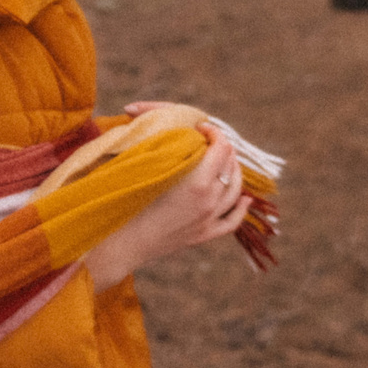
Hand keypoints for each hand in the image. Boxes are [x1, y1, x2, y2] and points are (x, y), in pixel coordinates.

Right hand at [83, 129, 249, 290]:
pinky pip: (232, 220)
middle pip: (230, 165)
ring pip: (236, 190)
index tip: (201, 127)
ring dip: (234, 170)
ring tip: (226, 160)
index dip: (213, 132)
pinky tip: (245, 199)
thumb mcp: (147, 168)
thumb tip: (172, 124)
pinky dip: (241, 207)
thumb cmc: (127, 201)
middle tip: (209, 140)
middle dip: (222, 148)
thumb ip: (165, 145)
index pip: (220, 147)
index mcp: (197, 181)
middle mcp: (209, 200)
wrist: (122, 242)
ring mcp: (209, 219)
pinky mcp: (204, 236)